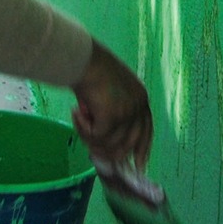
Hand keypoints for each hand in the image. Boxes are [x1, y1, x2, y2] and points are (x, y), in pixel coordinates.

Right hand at [71, 39, 153, 167]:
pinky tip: (76, 112)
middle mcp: (138, 105)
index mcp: (141, 98)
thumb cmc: (91, 70)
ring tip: (79, 118)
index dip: (142, 150)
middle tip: (90, 148)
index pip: (147, 131)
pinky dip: (83, 130)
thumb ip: (115, 113)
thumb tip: (108, 143)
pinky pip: (96, 138)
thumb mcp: (110, 93)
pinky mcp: (112, 116)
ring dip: (90, 137)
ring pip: (110, 144)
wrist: (81, 58)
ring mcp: (127, 111)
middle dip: (108, 151)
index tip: (138, 166)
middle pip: (129, 144)